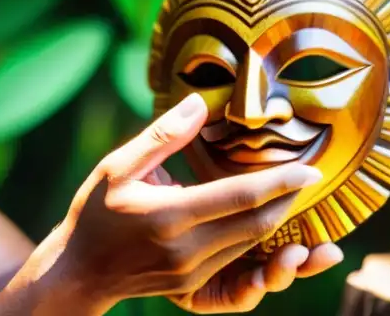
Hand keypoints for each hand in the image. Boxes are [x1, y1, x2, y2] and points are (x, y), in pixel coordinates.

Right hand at [50, 93, 343, 312]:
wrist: (80, 270)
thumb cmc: (96, 211)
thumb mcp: (118, 165)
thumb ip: (162, 136)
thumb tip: (199, 103)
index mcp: (169, 216)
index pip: (239, 197)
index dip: (279, 183)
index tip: (310, 169)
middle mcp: (187, 250)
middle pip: (256, 226)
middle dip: (288, 201)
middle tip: (308, 176)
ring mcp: (193, 273)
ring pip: (252, 247)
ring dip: (279, 223)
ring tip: (293, 195)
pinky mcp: (195, 286)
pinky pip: (239, 263)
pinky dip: (259, 241)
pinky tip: (267, 221)